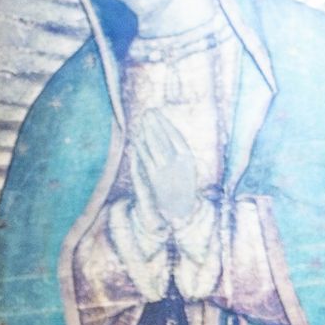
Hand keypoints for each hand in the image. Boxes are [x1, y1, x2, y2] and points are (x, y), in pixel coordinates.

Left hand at [131, 110, 200, 227]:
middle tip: (147, 113)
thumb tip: (167, 135)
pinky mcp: (156, 179)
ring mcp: (167, 170)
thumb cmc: (184, 188)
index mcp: (188, 159)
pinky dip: (141, 149)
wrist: (182, 211)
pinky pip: (147, 160)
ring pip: (155, 147)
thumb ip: (178, 154)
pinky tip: (137, 140)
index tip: (158, 114)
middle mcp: (178, 163)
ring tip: (141, 123)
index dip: (165, 124)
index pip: (175, 136)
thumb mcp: (186, 169)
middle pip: (164, 139)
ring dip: (147, 134)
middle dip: (154, 124)